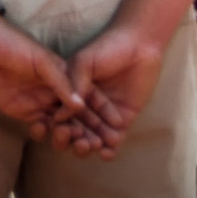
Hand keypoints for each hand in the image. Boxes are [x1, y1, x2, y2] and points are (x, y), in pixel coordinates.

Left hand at [0, 21, 89, 142]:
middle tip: (94, 141)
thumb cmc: (17, 46)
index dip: (101, 111)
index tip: (114, 125)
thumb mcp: (43, 61)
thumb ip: (61, 84)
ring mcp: (39, 103)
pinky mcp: (22, 111)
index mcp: (66, 77)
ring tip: (71, 139)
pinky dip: (43, 132)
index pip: (87, 97)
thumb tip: (80, 106)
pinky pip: (38, 126)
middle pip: (76, 115)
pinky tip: (45, 131)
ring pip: (59, 123)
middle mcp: (56, 92)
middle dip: (87, 128)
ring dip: (66, 133)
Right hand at [59, 20, 176, 158]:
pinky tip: (108, 153)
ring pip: (94, 137)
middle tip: (77, 142)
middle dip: (74, 139)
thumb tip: (60, 115)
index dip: (57, 126)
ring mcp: (104, 115)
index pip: (61, 116)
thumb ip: (73, 86)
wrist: (139, 44)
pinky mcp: (124, 118)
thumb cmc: (107, 48)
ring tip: (93, 146)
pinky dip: (111, 148)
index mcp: (71, 95)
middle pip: (75, 131)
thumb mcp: (83, 64)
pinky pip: (115, 137)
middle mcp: (86, 108)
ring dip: (91, 145)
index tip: (58, 132)